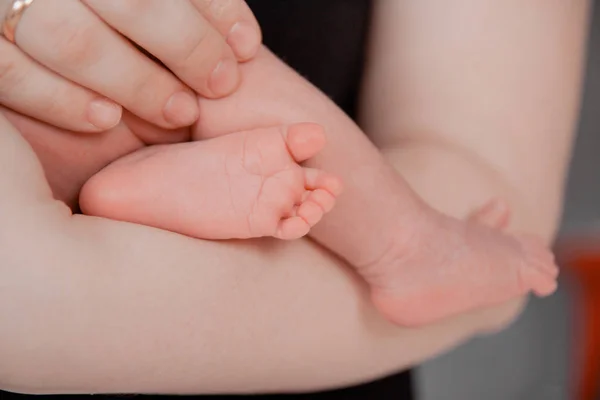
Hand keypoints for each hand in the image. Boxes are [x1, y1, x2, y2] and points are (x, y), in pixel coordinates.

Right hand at [0, 0, 260, 131]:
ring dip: (136, 82)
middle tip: (221, 83)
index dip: (213, 6)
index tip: (247, 44)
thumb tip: (238, 38)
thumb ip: (172, 1)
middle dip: (186, 46)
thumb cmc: (96, 9)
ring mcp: (5, 3)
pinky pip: (12, 75)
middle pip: (129, 1)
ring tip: (180, 111)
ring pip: (72, 40)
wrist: (22, 5)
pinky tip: (106, 121)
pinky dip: (61, 100)